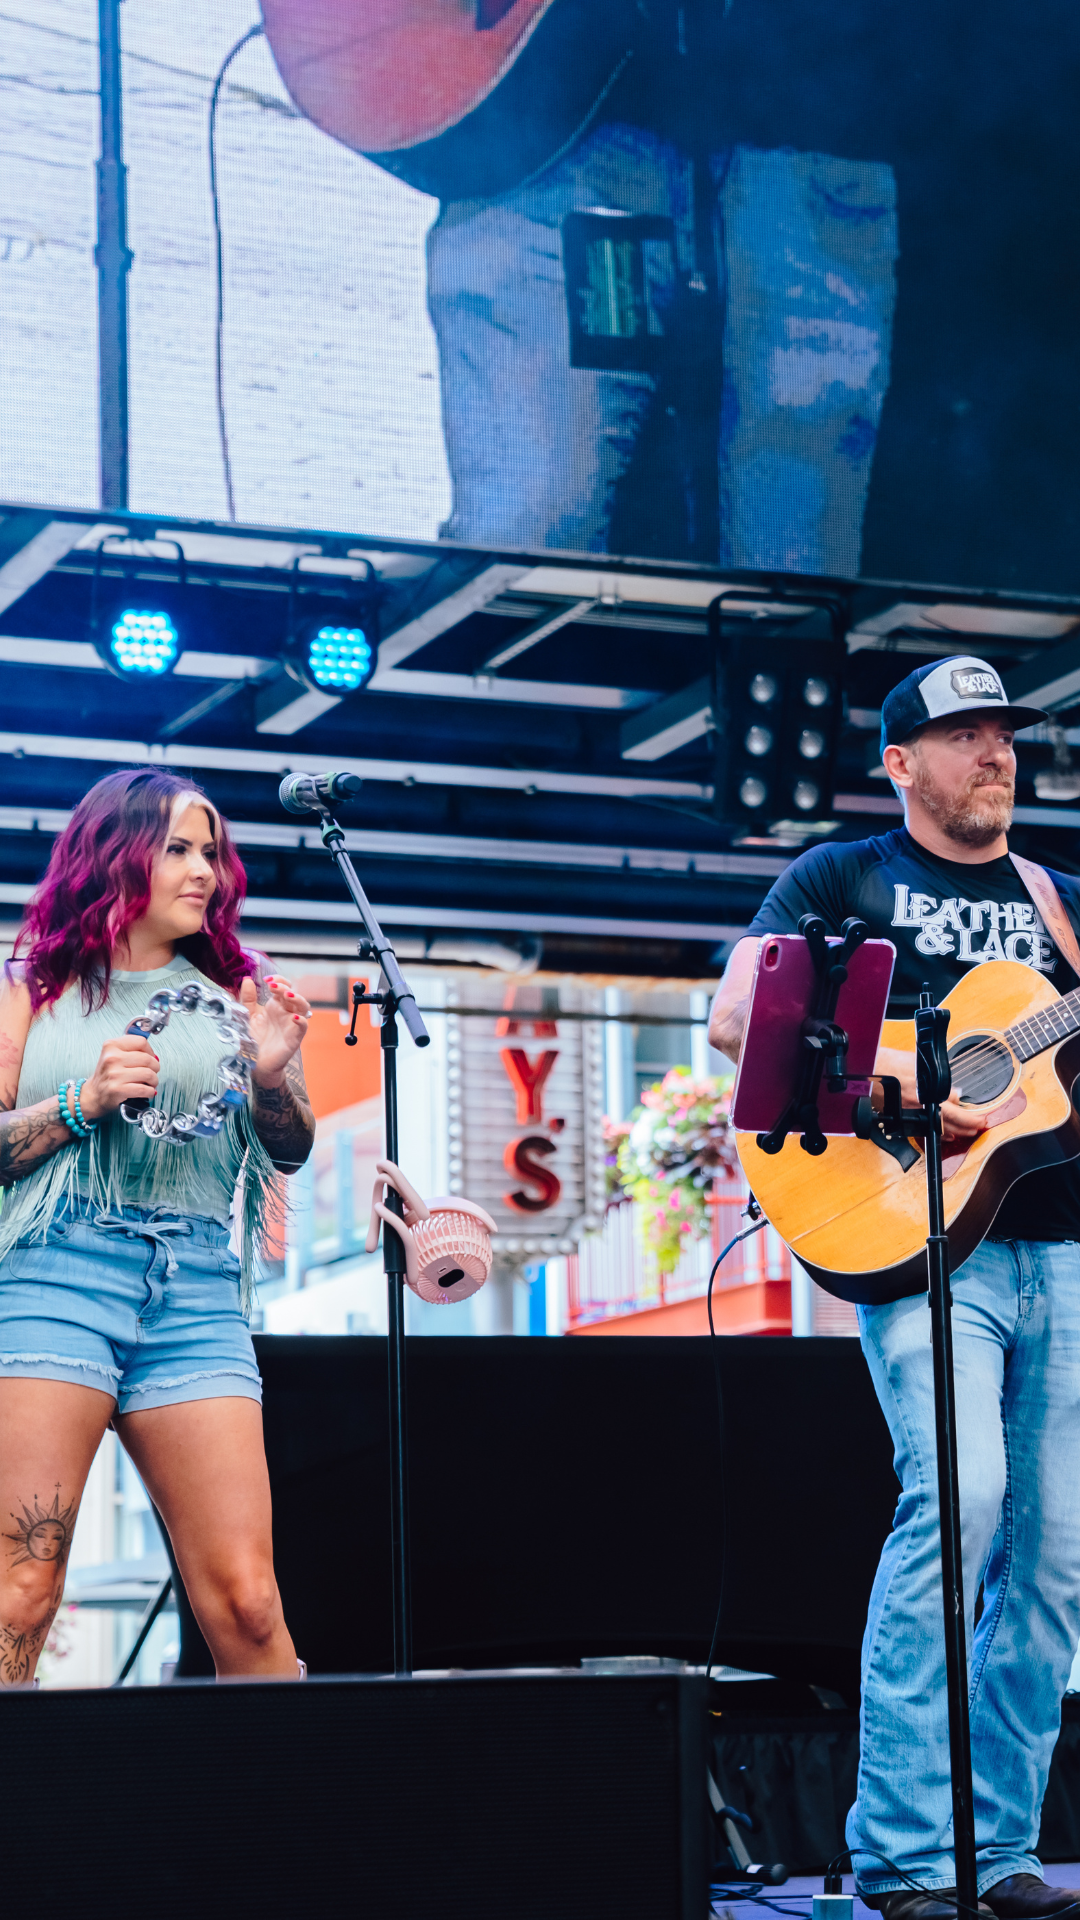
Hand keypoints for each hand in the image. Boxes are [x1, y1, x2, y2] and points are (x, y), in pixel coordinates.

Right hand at [80, 1034, 159, 1121]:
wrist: (93, 1095)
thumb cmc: (107, 1075)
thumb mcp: (113, 1055)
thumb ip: (132, 1050)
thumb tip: (154, 1056)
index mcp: (111, 1046)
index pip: (141, 1042)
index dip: (150, 1051)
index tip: (150, 1057)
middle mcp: (112, 1058)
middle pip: (148, 1059)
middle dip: (155, 1067)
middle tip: (152, 1073)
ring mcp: (114, 1074)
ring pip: (148, 1074)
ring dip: (154, 1081)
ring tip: (150, 1083)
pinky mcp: (118, 1089)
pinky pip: (144, 1089)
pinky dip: (149, 1091)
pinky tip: (146, 1091)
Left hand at [240, 975, 311, 1086]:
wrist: (254, 1062)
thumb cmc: (253, 1039)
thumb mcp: (246, 1016)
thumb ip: (248, 999)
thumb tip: (247, 980)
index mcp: (275, 1005)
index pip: (283, 986)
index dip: (278, 980)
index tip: (266, 979)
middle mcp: (285, 1012)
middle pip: (293, 994)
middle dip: (284, 987)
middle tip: (272, 986)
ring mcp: (291, 1024)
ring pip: (303, 1007)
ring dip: (297, 998)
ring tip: (287, 995)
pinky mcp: (295, 1038)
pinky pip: (303, 1026)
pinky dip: (302, 1020)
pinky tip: (294, 1017)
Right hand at [873, 1045, 991, 1143]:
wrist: (864, 1070)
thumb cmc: (886, 1062)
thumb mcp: (917, 1061)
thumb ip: (936, 1075)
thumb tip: (951, 1087)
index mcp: (925, 1091)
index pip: (954, 1105)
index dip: (969, 1111)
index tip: (980, 1114)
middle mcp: (920, 1106)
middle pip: (951, 1122)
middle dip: (969, 1125)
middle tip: (981, 1125)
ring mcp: (911, 1115)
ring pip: (939, 1129)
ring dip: (957, 1132)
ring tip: (969, 1132)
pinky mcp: (902, 1119)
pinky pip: (925, 1131)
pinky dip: (938, 1134)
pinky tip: (946, 1135)